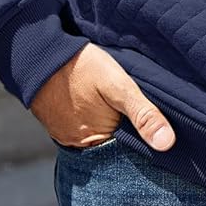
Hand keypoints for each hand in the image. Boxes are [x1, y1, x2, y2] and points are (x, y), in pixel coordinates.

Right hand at [30, 42, 175, 150]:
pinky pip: (84, 127)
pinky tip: (99, 104)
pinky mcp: (59, 124)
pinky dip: (94, 119)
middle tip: (137, 111)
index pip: (130, 153)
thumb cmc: (80, 67)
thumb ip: (143, 113)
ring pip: (99, 136)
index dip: (144, 141)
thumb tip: (167, 144)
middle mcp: (79, 146)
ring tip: (119, 107)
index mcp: (97, 143)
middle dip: (128, 133)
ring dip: (111, 125)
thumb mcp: (118, 85)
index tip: (158, 128)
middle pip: (114, 146)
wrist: (38, 53)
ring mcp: (67, 135)